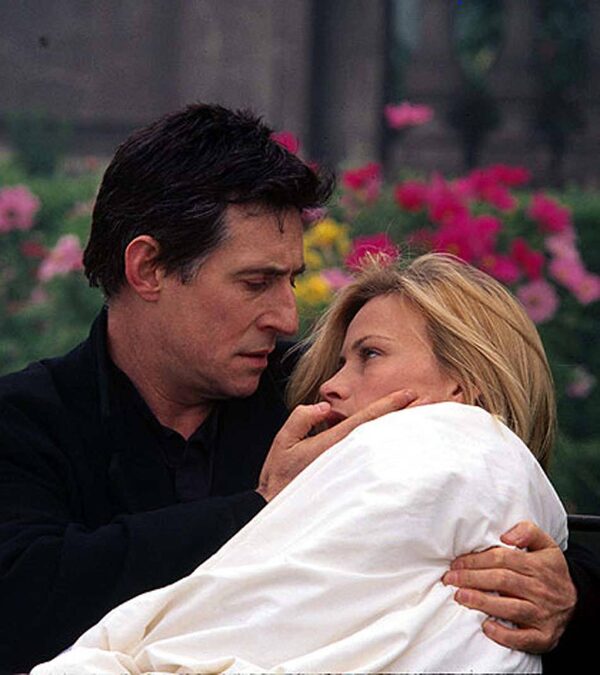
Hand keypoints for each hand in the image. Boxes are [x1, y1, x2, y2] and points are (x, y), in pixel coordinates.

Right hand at [257, 389, 416, 501]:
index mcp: (332, 444)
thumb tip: (325, 408)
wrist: (277, 509)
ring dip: (401, 429)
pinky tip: (402, 441)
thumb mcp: (283, 441)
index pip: (366, 419)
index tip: (409, 394)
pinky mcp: (351, 479)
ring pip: (381, 445)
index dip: (388, 405)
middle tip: (431, 400)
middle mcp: (347, 457)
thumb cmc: (280, 477)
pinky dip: (389, 447)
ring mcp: (351, 469)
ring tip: (423, 417)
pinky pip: (374, 458)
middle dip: (406, 415)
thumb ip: (302, 418)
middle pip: (382, 431)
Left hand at [442, 520, 576, 652]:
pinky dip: (504, 634)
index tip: (456, 563)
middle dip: (472, 578)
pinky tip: (486, 626)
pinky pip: (522, 638)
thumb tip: (506, 535)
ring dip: (482, 602)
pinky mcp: (543, 636)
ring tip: (460, 597)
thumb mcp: (546, 545)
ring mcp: (542, 614)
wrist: (576, 602)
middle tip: (450, 579)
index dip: (476, 560)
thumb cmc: (551, 571)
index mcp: (538, 565)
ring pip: (510, 607)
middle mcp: (540, 590)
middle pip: (502, 581)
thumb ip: (528, 531)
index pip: (502, 559)